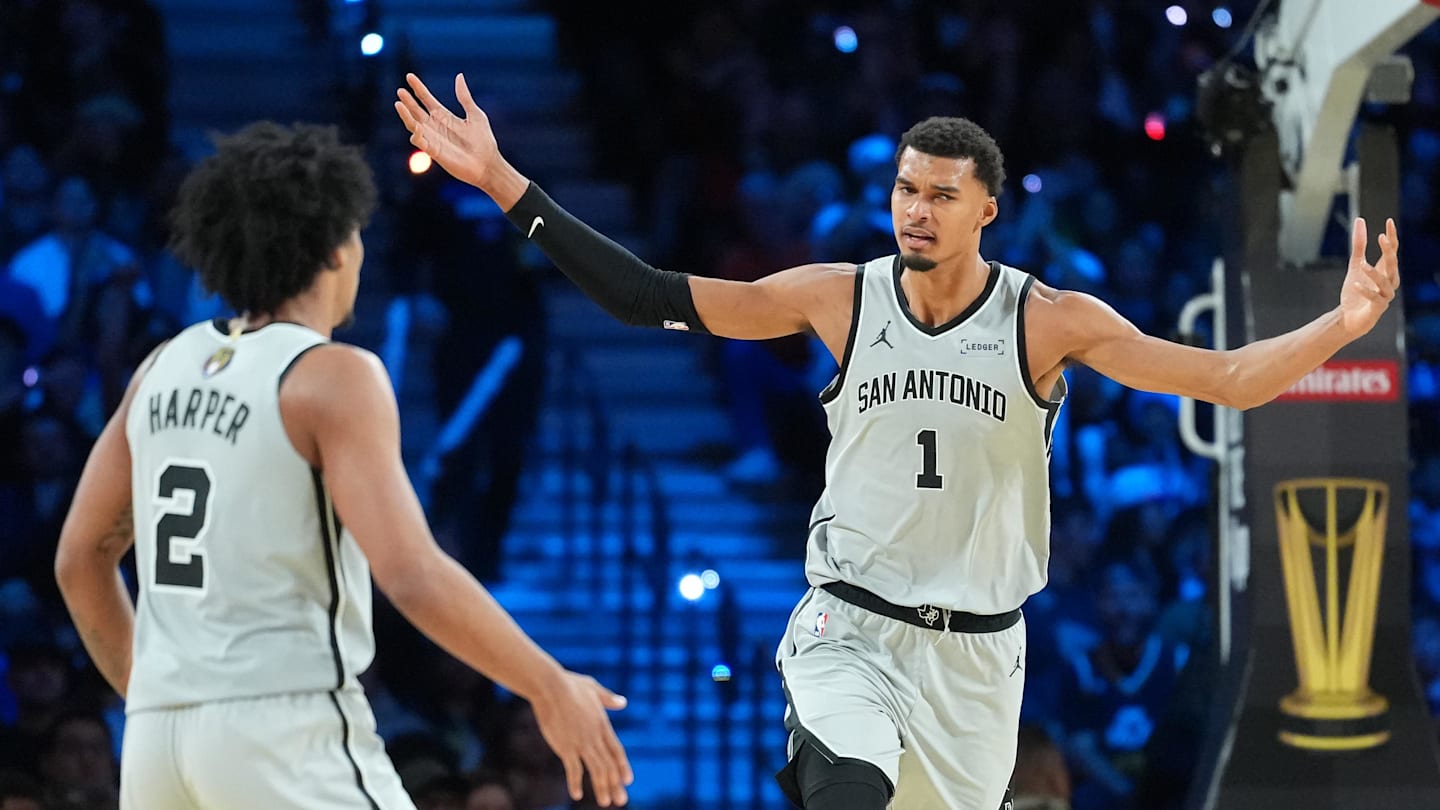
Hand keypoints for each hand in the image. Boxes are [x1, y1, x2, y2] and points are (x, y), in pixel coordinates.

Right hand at [394, 73, 500, 190]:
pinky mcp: (434, 151)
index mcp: (444, 116)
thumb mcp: (475, 114)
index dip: (418, 88)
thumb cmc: (484, 141)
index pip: (426, 99)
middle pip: (416, 111)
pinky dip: (416, 135)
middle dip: (408, 101)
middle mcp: (435, 126)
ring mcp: (433, 139)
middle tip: (400, 91)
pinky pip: (421, 142)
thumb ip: (464, 97)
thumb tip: (459, 76)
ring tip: (399, 104)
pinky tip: (415, 128)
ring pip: (414, 125)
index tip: (410, 76)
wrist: (488, 164)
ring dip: (405, 115)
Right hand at [530, 670, 632, 805]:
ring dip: (602, 788)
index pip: (616, 750)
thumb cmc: (569, 683)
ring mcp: (581, 742)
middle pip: (609, 764)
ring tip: (606, 803)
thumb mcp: (593, 688)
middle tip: (621, 800)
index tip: (628, 780)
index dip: (623, 766)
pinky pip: (573, 769)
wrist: (550, 686)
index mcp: (602, 724)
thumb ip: (608, 698)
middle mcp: (595, 736)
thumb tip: (623, 702)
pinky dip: (575, 783)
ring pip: (596, 770)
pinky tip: (577, 795)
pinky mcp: (565, 746)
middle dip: (615, 784)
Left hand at [1338, 217, 1399, 337]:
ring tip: (1362, 264)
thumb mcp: (1356, 265)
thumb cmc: (1356, 291)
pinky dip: (1366, 291)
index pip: (1392, 250)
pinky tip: (1357, 285)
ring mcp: (1385, 295)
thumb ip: (1359, 245)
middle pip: (1392, 263)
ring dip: (1374, 272)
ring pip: (1384, 281)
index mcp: (1385, 270)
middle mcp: (1389, 281)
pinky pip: (1374, 298)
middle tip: (1381, 238)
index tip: (1389, 221)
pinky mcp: (1377, 307)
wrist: (1349, 317)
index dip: (1392, 236)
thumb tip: (1360, 220)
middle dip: (1388, 251)